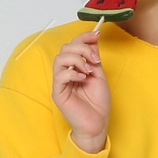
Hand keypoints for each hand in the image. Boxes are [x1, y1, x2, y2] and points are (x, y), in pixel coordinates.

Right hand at [52, 27, 109, 151]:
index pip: (73, 45)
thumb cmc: (98, 103)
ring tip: (89, 70)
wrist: (97, 123)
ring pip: (60, 59)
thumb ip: (94, 58)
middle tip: (95, 59)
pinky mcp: (58, 93)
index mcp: (74, 67)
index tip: (97, 34)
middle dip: (82, 49)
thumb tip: (94, 38)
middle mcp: (65, 73)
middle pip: (65, 49)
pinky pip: (60, 76)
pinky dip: (73, 73)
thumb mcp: (99, 75)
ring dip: (77, 60)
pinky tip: (83, 78)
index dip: (84, 37)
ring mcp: (60, 83)